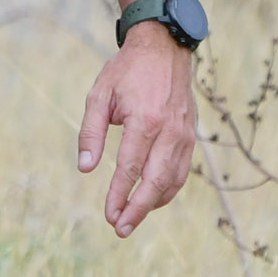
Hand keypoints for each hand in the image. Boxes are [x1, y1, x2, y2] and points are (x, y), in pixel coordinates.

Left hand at [79, 27, 198, 236]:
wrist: (164, 48)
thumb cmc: (126, 71)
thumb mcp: (99, 94)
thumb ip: (91, 131)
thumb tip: (86, 167)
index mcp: (145, 119)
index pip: (131, 168)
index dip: (119, 195)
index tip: (109, 215)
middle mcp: (169, 130)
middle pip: (155, 181)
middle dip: (138, 209)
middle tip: (120, 228)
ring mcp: (184, 134)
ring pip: (172, 181)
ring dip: (153, 204)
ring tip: (132, 219)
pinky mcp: (191, 136)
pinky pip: (181, 171)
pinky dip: (167, 190)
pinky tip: (151, 199)